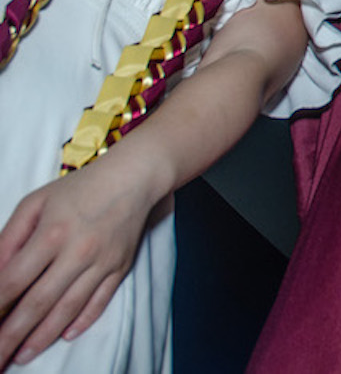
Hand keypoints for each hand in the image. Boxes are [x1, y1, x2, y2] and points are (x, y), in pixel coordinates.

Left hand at [0, 162, 160, 366]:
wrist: (134, 177)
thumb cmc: (80, 187)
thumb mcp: (35, 202)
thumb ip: (10, 238)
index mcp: (51, 233)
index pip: (13, 281)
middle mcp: (77, 252)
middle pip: (37, 303)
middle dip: (11, 335)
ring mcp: (101, 262)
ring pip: (67, 309)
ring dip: (41, 337)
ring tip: (20, 356)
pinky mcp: (120, 267)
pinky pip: (99, 301)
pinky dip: (81, 321)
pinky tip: (63, 336)